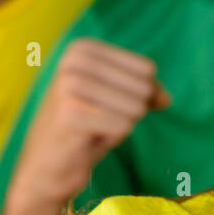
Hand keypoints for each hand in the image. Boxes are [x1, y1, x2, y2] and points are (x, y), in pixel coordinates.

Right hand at [7, 39, 168, 209]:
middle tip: (98, 120)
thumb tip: (166, 99)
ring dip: (120, 125)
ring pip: (136, 107)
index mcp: (84, 48)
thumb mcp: (119, 100)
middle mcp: (74, 60)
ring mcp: (68, 85)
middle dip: (130, 111)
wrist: (47, 165)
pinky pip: (123, 126)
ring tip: (92, 128)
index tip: (107, 103)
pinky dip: (112, 138)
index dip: (140, 94)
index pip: (147, 69)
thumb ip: (147, 91)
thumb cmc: (87, 128)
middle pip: (144, 88)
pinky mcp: (70, 113)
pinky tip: (86, 139)